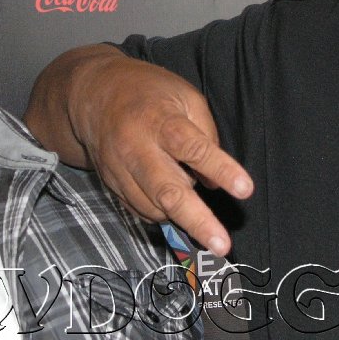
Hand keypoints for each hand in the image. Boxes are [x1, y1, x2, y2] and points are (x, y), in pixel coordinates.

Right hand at [48, 47, 252, 255]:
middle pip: (168, 190)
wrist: (94, 95)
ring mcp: (120, 170)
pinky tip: (173, 203)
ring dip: (182, 217)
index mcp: (160, 120)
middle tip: (222, 246)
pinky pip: (141, 211)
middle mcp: (136, 148)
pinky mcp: (112, 186)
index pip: (192, 147)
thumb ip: (206, 135)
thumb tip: (215, 182)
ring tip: (200, 214)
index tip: (244, 190)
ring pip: (155, 208)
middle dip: (197, 221)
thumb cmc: (149, 93)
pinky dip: (162, 213)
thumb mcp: (186, 97)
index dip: (220, 169)